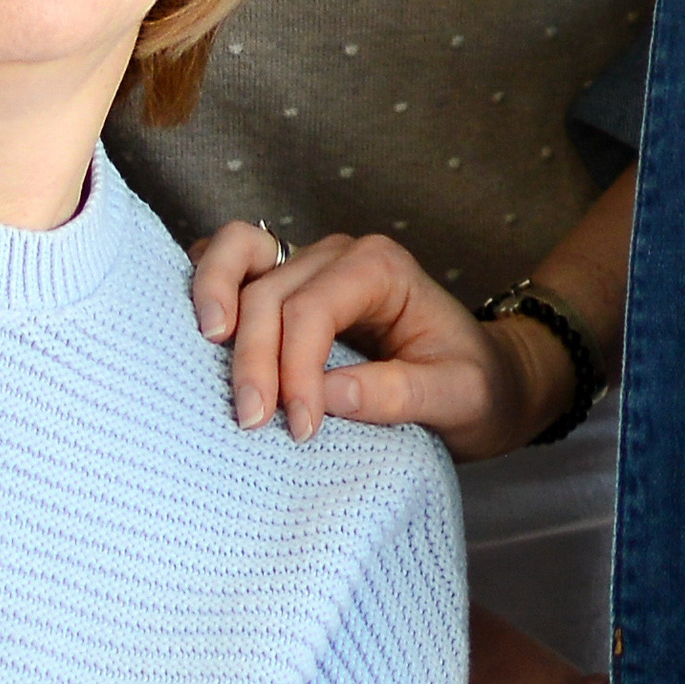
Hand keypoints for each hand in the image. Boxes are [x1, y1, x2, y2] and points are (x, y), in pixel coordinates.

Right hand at [189, 222, 573, 458]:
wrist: (486, 380)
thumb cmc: (476, 387)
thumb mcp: (460, 398)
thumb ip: (399, 394)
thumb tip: (326, 395)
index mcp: (382, 268)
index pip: (314, 310)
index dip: (295, 369)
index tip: (298, 429)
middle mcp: (339, 255)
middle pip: (270, 292)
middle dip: (253, 358)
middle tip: (253, 423)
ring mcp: (307, 262)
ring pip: (239, 254)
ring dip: (214, 298)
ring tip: (206, 348)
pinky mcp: (287, 285)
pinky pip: (235, 264)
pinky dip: (209, 284)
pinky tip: (198, 330)